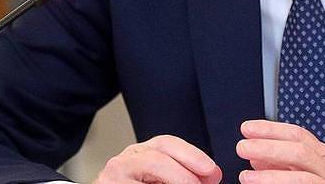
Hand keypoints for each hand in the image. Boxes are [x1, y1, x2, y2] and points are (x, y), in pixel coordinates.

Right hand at [94, 135, 221, 183]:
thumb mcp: (158, 179)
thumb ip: (181, 175)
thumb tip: (210, 177)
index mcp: (138, 154)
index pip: (166, 144)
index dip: (192, 155)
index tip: (212, 170)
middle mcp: (122, 162)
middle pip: (158, 155)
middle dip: (186, 168)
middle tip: (204, 182)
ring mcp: (112, 178)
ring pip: (151, 167)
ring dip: (177, 180)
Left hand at [236, 120, 324, 183]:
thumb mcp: (318, 170)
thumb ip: (288, 164)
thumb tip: (257, 158)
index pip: (297, 135)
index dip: (271, 129)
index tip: (247, 128)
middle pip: (299, 151)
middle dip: (268, 147)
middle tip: (242, 147)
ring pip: (302, 179)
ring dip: (271, 177)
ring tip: (246, 177)